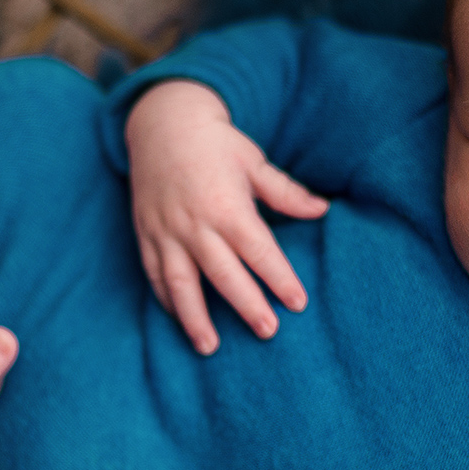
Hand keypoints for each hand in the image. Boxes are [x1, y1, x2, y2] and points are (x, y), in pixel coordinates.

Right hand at [125, 80, 327, 353]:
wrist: (161, 122)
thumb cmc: (216, 143)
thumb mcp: (254, 162)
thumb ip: (286, 193)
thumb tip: (322, 210)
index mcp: (228, 206)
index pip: (260, 252)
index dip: (280, 279)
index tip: (298, 303)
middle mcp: (195, 224)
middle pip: (225, 275)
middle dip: (248, 306)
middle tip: (268, 332)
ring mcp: (166, 231)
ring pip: (181, 284)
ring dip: (195, 318)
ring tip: (210, 347)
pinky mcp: (146, 234)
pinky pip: (155, 274)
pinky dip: (167, 300)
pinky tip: (181, 320)